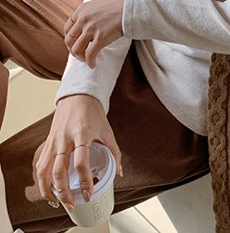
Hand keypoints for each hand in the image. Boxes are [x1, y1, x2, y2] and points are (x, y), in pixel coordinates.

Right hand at [35, 94, 121, 209]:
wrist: (78, 96)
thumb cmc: (93, 113)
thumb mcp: (107, 130)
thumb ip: (114, 151)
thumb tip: (119, 172)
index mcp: (82, 134)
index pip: (80, 162)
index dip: (84, 180)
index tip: (88, 193)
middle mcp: (65, 139)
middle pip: (59, 170)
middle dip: (63, 191)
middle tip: (72, 203)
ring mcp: (54, 141)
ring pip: (44, 170)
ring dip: (48, 189)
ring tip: (58, 201)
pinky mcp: (47, 142)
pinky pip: (40, 164)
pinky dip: (42, 179)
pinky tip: (49, 188)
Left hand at [64, 0, 125, 67]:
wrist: (132, 4)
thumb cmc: (120, 3)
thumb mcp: (99, 4)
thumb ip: (90, 13)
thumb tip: (90, 24)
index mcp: (81, 10)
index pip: (67, 28)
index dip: (70, 39)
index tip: (75, 44)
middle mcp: (83, 20)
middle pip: (69, 40)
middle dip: (73, 50)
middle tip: (80, 55)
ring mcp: (91, 29)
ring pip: (77, 49)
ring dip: (80, 57)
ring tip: (86, 60)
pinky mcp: (101, 37)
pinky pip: (90, 54)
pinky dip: (90, 62)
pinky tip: (93, 65)